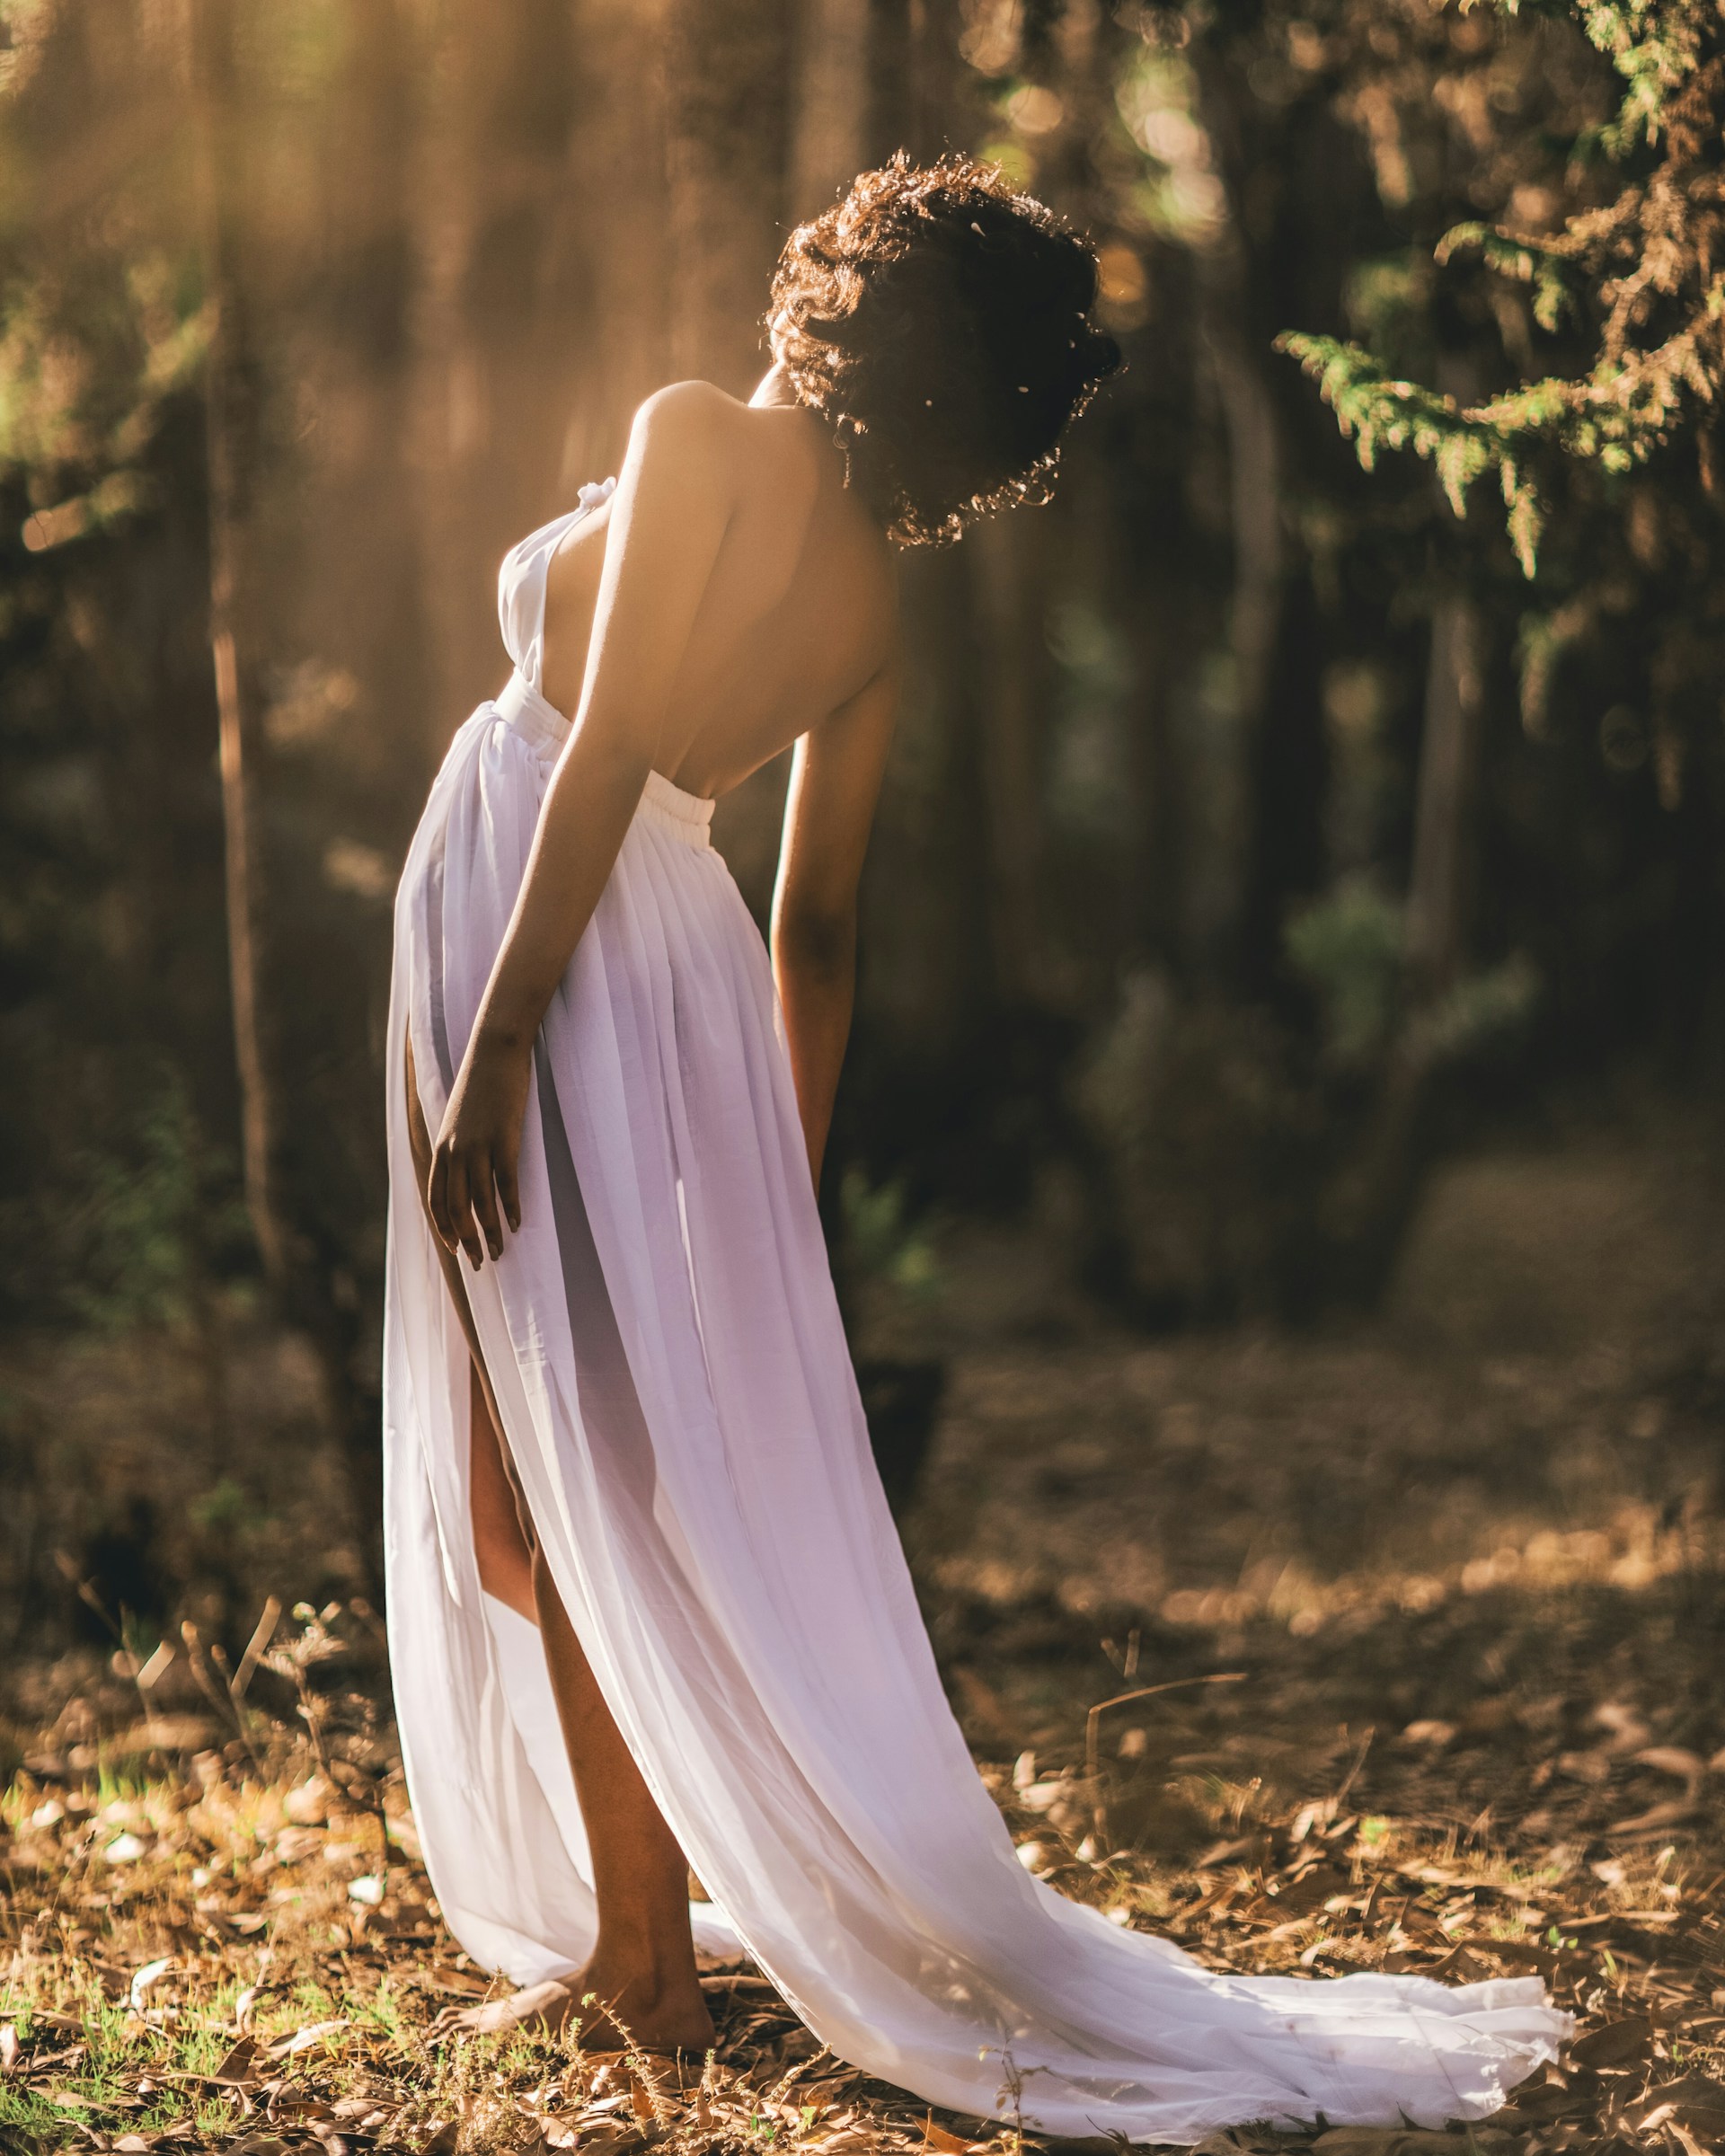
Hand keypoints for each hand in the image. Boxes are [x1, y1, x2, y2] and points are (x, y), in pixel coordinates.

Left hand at [427, 1029, 531, 1267]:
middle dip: (468, 1240)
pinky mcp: (504, 1141)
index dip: (445, 1229)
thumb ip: (456, 1147)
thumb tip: (461, 1173)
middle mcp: (454, 1153)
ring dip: (490, 1231)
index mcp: (440, 1149)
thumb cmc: (480, 1086)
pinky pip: (506, 1184)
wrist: (494, 1053)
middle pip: (457, 1209)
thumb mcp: (458, 1119)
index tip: (456, 1250)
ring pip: (482, 1202)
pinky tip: (517, 1224)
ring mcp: (479, 1147)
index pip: (437, 1201)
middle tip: (481, 1263)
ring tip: (501, 1251)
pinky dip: (510, 1208)